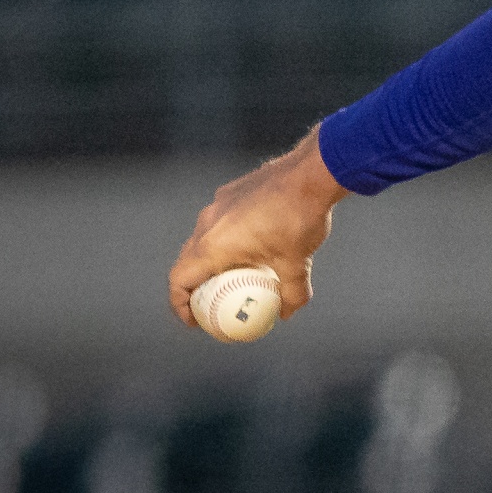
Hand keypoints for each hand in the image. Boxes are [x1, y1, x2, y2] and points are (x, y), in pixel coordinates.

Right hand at [168, 126, 350, 328]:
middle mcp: (208, 223)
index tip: (194, 319)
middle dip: (193, 285)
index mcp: (213, 245)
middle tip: (209, 303)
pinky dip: (225, 238)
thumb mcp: (297, 263)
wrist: (312, 173)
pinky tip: (251, 244)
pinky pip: (220, 221)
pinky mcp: (232, 191)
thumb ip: (291, 293)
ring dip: (209, 260)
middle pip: (187, 261)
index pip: (179, 280)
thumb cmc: (300, 217)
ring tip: (229, 274)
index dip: (180, 304)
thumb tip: (287, 312)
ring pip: (202, 238)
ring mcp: (218, 204)